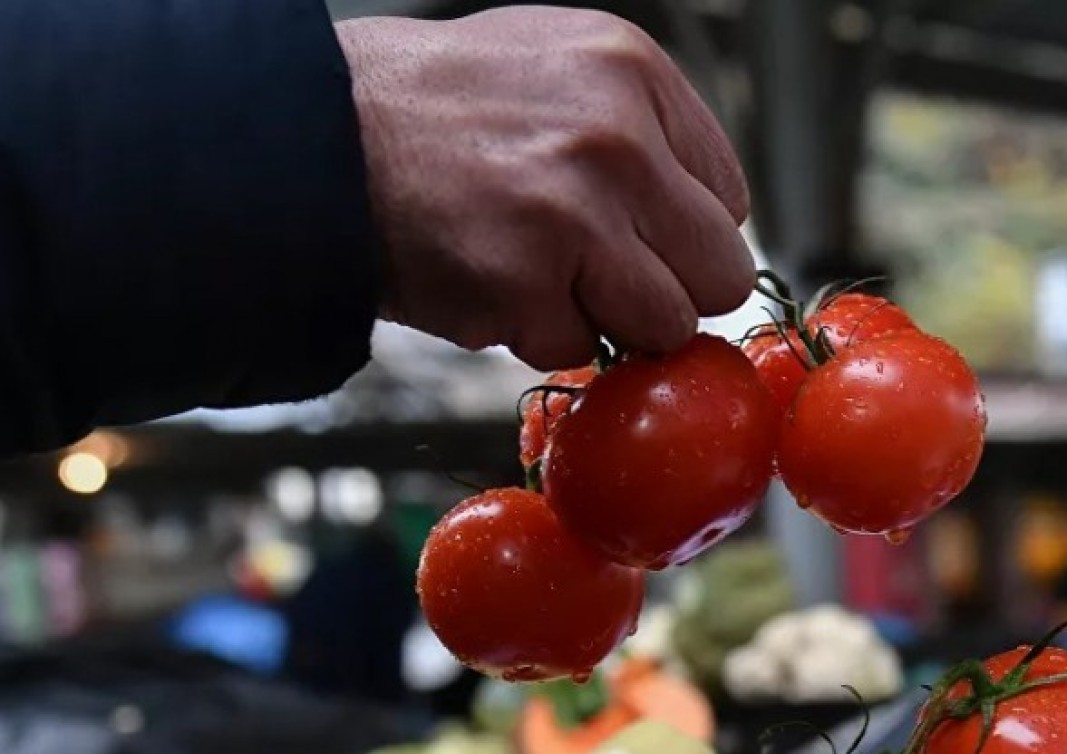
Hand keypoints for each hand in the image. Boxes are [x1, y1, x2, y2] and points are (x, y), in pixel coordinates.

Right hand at [336, 8, 752, 369]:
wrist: (310, 137)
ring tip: (537, 274)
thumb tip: (700, 214)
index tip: (637, 236)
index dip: (680, 233)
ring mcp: (573, 219)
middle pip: (719, 275)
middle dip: (666, 289)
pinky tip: (485, 280)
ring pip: (662, 326)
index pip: (730, 200)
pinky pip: (571, 349)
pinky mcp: (521, 288)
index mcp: (634, 75)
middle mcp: (616, 142)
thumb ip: (644, 131)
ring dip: (604, 319)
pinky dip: (529, 332)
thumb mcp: (557, 65)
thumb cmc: (430, 107)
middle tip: (603, 277)